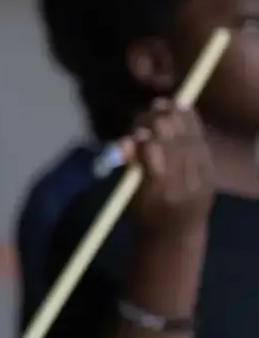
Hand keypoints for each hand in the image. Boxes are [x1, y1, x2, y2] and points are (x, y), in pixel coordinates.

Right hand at [123, 106, 214, 234]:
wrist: (177, 234)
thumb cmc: (145, 217)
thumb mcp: (129, 198)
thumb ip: (130, 169)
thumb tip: (124, 142)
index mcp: (159, 194)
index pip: (155, 159)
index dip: (147, 140)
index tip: (136, 131)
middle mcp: (185, 185)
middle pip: (175, 145)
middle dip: (161, 124)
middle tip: (148, 111)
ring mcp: (202, 178)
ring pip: (190, 141)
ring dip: (177, 119)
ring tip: (163, 103)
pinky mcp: (212, 172)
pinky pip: (202, 143)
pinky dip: (192, 124)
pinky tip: (182, 109)